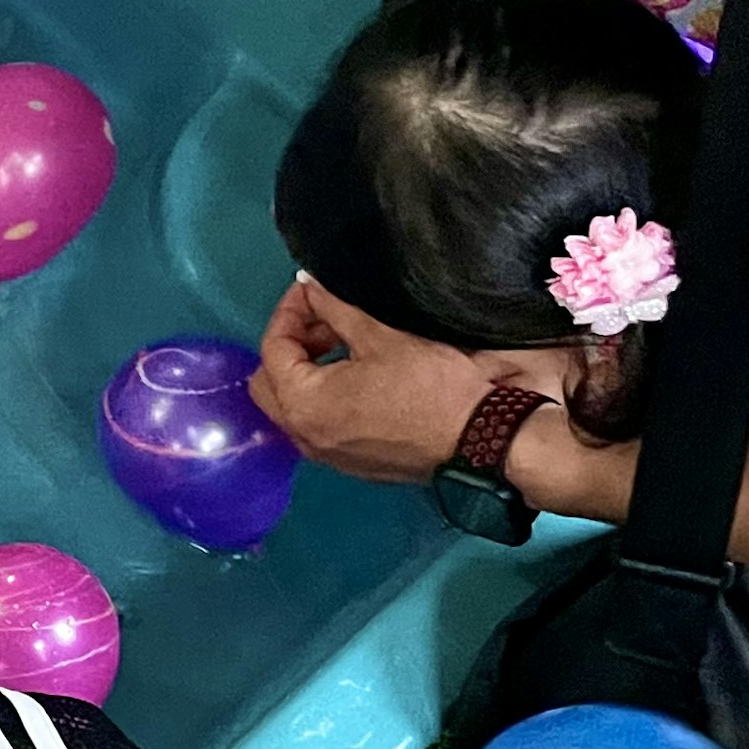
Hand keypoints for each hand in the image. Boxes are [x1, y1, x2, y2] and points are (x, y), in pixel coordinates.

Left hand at [249, 275, 539, 486]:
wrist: (479, 439)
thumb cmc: (430, 386)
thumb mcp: (379, 337)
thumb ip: (336, 309)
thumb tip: (309, 285)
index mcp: (302, 403)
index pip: (273, 348)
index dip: (289, 312)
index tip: (311, 292)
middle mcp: (303, 435)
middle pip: (269, 383)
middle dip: (290, 346)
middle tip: (324, 322)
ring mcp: (326, 455)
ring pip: (292, 407)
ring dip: (306, 373)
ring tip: (344, 345)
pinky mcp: (351, 463)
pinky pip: (317, 425)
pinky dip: (322, 398)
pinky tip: (357, 377)